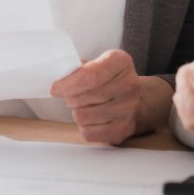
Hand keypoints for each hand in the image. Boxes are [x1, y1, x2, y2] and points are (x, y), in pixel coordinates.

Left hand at [52, 50, 172, 144]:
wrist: (137, 100)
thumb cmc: (109, 80)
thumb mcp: (97, 64)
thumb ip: (78, 69)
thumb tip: (59, 79)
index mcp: (120, 62)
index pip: (89, 76)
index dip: (67, 85)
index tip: (56, 88)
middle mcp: (129, 84)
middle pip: (82, 97)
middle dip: (71, 98)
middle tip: (75, 96)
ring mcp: (129, 109)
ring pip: (82, 116)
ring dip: (78, 112)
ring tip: (86, 106)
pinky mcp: (124, 129)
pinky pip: (89, 133)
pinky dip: (85, 127)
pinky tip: (93, 119)